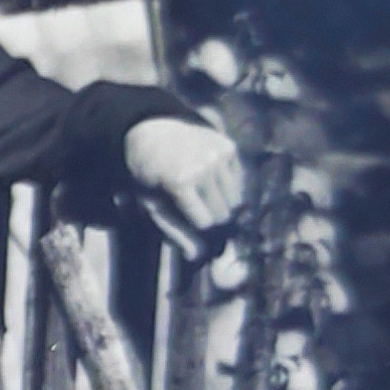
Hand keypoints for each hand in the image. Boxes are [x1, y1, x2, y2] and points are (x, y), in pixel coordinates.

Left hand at [123, 117, 245, 262]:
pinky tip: (209, 178)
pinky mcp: (228, 147)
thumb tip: (195, 256)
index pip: (205, 222)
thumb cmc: (148, 177)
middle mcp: (202, 166)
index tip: (189, 219)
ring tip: (201, 193)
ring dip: (222, 203)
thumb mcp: (151, 205)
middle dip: (212, 217)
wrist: (152, 134)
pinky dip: (228, 186)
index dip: (198, 225)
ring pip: (236, 199)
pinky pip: (240, 181)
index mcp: (179, 182)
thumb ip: (173, 231)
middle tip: (195, 206)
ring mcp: (218, 155)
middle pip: (224, 213)